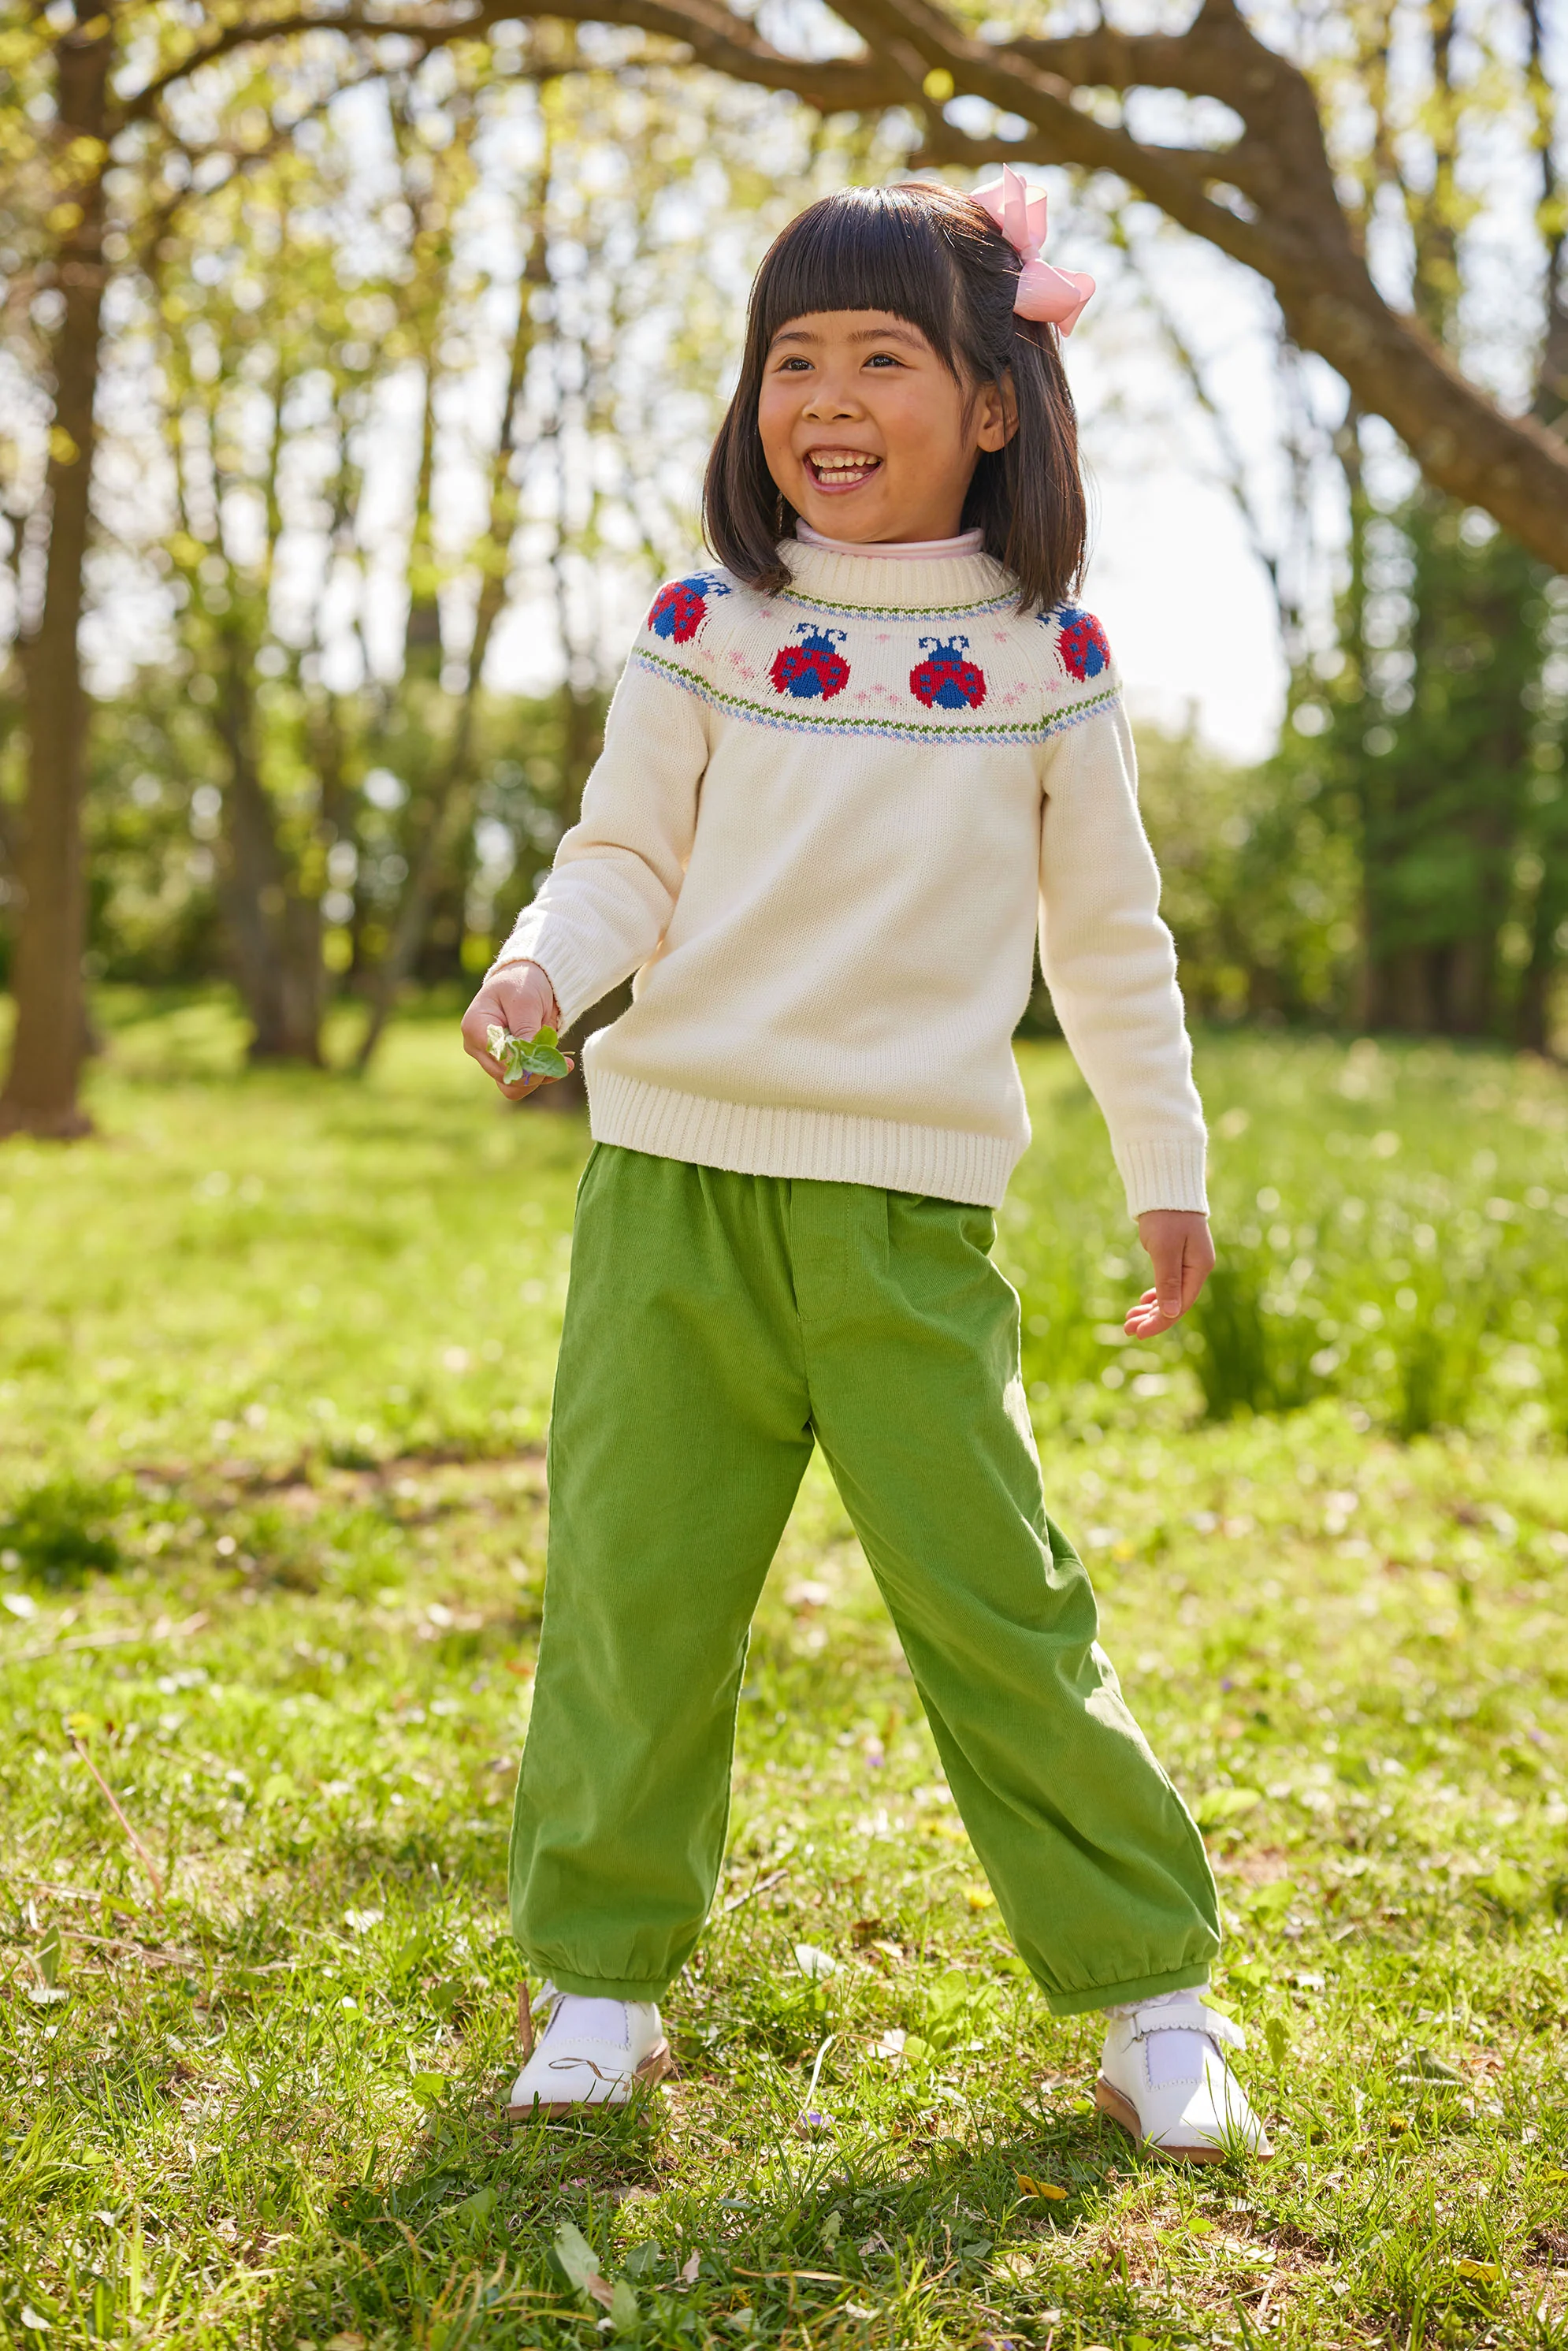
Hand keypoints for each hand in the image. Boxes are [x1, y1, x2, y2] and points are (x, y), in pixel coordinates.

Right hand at [460, 962, 573, 1100]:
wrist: (528, 979)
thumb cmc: (522, 983)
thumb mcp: (526, 1002)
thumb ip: (525, 1031)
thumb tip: (526, 1063)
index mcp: (476, 1028)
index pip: (499, 1058)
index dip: (525, 1063)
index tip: (549, 1055)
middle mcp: (477, 1047)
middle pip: (506, 1076)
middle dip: (536, 1070)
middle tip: (562, 1060)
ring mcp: (489, 1057)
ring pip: (513, 1085)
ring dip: (540, 1076)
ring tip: (562, 1063)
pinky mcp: (504, 1063)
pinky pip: (520, 1083)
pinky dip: (540, 1076)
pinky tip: (557, 1065)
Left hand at [1125, 1210, 1214, 1337]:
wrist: (1165, 1187)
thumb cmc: (1166, 1216)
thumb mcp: (1165, 1250)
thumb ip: (1168, 1282)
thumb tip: (1171, 1313)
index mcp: (1199, 1268)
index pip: (1180, 1305)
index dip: (1160, 1322)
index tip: (1138, 1333)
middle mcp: (1196, 1268)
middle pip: (1174, 1303)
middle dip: (1151, 1318)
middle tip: (1127, 1329)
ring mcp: (1188, 1263)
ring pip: (1169, 1294)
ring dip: (1150, 1309)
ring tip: (1129, 1320)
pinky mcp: (1177, 1257)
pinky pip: (1167, 1283)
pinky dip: (1155, 1294)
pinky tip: (1143, 1302)